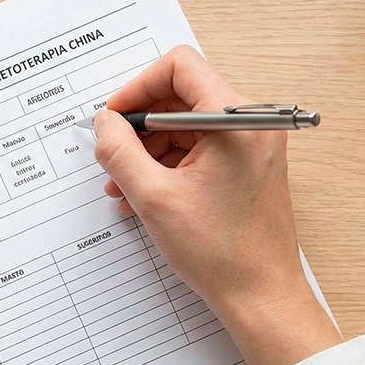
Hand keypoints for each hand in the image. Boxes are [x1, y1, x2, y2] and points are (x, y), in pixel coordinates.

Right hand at [92, 45, 340, 364]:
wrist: (261, 297)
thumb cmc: (221, 252)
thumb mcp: (153, 197)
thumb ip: (119, 151)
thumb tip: (103, 122)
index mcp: (235, 121)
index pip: (180, 67)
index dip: (138, 87)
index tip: (115, 116)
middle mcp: (248, 125)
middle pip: (180, 97)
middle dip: (139, 125)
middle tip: (112, 153)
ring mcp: (249, 147)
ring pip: (183, 126)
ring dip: (147, 150)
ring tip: (122, 185)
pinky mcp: (244, 167)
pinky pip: (195, 150)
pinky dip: (165, 166)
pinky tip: (142, 195)